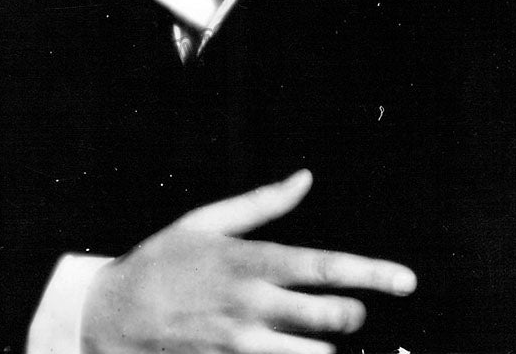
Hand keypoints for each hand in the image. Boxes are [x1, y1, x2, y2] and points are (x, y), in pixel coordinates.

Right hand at [81, 169, 416, 353]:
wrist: (109, 316)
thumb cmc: (161, 261)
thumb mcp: (206, 220)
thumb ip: (262, 202)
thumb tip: (305, 178)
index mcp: (250, 260)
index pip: (325, 267)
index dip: (372, 273)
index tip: (406, 280)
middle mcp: (252, 304)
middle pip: (330, 317)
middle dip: (354, 315)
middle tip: (354, 311)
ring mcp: (241, 345)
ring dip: (327, 348)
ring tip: (322, 337)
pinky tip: (295, 349)